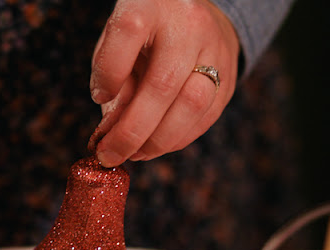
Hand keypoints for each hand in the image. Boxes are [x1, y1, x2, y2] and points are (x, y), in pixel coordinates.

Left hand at [89, 0, 239, 166]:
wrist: (195, 15)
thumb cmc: (145, 34)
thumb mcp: (118, 43)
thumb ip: (112, 80)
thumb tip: (109, 133)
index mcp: (150, 4)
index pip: (128, 32)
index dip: (110, 72)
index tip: (99, 97)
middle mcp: (187, 24)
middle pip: (162, 84)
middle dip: (132, 131)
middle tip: (110, 155)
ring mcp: (214, 49)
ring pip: (191, 106)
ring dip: (158, 142)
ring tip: (134, 153)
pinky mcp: (230, 76)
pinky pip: (205, 118)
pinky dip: (176, 140)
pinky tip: (155, 145)